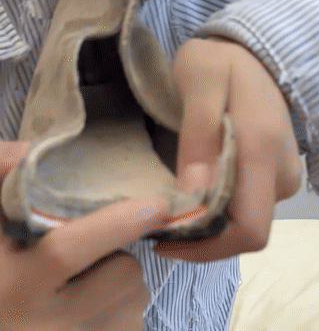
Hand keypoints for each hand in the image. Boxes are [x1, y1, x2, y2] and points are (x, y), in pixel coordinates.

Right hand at [0, 141, 167, 330]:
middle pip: (121, 276)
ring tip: (83, 289)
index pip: (66, 252)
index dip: (117, 225)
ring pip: (133, 303)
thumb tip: (28, 151)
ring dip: (121, 287)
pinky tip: (88, 316)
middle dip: (119, 258)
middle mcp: (44, 328)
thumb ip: (3, 181)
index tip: (157, 205)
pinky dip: (121, 314)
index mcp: (13, 287)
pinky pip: (132, 327)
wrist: (6, 323)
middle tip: (90, 258)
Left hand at [155, 37, 301, 261]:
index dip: (208, 245)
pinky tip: (197, 192)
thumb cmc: (220, 62)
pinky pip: (249, 205)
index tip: (165, 236)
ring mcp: (284, 174)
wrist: (254, 54)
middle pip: (246, 232)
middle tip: (160, 221)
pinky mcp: (277, 173)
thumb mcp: (199, 83)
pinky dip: (221, 210)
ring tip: (174, 204)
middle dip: (203, 238)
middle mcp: (282, 172)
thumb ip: (198, 136)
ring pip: (246, 221)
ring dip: (210, 224)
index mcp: (263, 151)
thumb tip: (191, 194)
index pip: (249, 228)